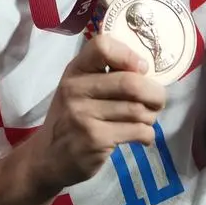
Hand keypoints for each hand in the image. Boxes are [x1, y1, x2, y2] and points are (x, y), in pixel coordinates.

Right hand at [25, 35, 165, 192]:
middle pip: (130, 83)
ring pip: (137, 109)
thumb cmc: (72, 118)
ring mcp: (84, 116)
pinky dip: (148, 135)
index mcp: (75, 70)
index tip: (141, 69)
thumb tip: (147, 70)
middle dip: (154, 93)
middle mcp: (76, 90)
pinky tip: (141, 137)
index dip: (129, 55)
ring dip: (151, 116)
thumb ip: (106, 75)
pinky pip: (137, 131)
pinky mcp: (95, 140)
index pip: (103, 46)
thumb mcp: (80, 89)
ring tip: (146, 120)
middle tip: (157, 101)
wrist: (48, 158)